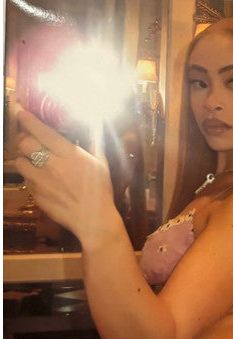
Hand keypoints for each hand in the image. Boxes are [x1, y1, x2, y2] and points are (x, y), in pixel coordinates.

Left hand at [14, 110, 119, 248]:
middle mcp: (52, 165)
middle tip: (29, 140)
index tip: (21, 113)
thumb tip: (97, 123)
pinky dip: (30, 177)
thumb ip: (95, 142)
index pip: (41, 130)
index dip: (28, 119)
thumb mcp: (101, 164)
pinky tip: (40, 180)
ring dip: (24, 159)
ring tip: (32, 161)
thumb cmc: (100, 192)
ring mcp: (41, 181)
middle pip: (24, 143)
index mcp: (68, 154)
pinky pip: (27, 181)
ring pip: (20, 162)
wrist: (94, 220)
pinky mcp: (37, 195)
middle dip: (24, 139)